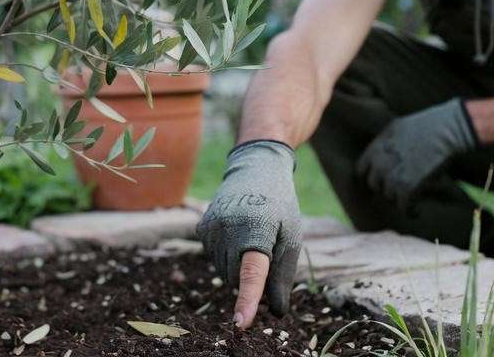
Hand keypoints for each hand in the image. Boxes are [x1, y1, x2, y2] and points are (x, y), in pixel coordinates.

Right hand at [195, 140, 302, 328]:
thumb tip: (276, 312)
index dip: (248, 300)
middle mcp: (229, 228)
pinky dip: (227, 256)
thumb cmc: (280, 206)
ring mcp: (211, 228)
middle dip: (252, 279)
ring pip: (224, 272)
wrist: (255, 169)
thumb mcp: (291, 238)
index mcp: (258, 230)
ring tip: (253, 237)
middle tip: (268, 252)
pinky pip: (214, 258)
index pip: (252, 273)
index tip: (241, 323)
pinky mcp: (201, 228)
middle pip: (237, 279)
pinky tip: (237, 233)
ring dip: (239, 267)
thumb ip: (283, 276)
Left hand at [356, 98, 479, 209]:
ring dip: (399, 199)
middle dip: (386, 188)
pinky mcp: (408, 187)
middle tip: (400, 190)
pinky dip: (410, 212)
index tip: (380, 183)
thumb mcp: (396, 129)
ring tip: (411, 198)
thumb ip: (385, 144)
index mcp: (376, 147)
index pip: (360, 170)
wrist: (445, 130)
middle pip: (375, 185)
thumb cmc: (427, 126)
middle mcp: (380, 162)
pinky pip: (403, 207)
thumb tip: (383, 156)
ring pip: (389, 196)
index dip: (371, 178)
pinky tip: (416, 212)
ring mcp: (392, 175)